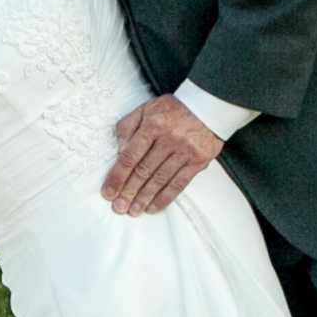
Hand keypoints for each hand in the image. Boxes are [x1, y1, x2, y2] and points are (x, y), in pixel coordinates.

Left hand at [103, 96, 222, 215]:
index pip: (130, 156)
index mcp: (153, 125)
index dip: (118, 177)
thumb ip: (128, 126)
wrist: (208, 106)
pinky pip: (179, 184)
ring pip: (161, 179)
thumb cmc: (173, 109)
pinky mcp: (198, 161)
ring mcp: (186, 151)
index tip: (109, 192)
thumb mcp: (146, 109)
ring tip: (134, 211)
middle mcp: (169, 139)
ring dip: (145, 198)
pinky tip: (154, 207)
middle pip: (144, 170)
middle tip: (119, 207)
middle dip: (129, 192)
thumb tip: (119, 150)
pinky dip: (165, 198)